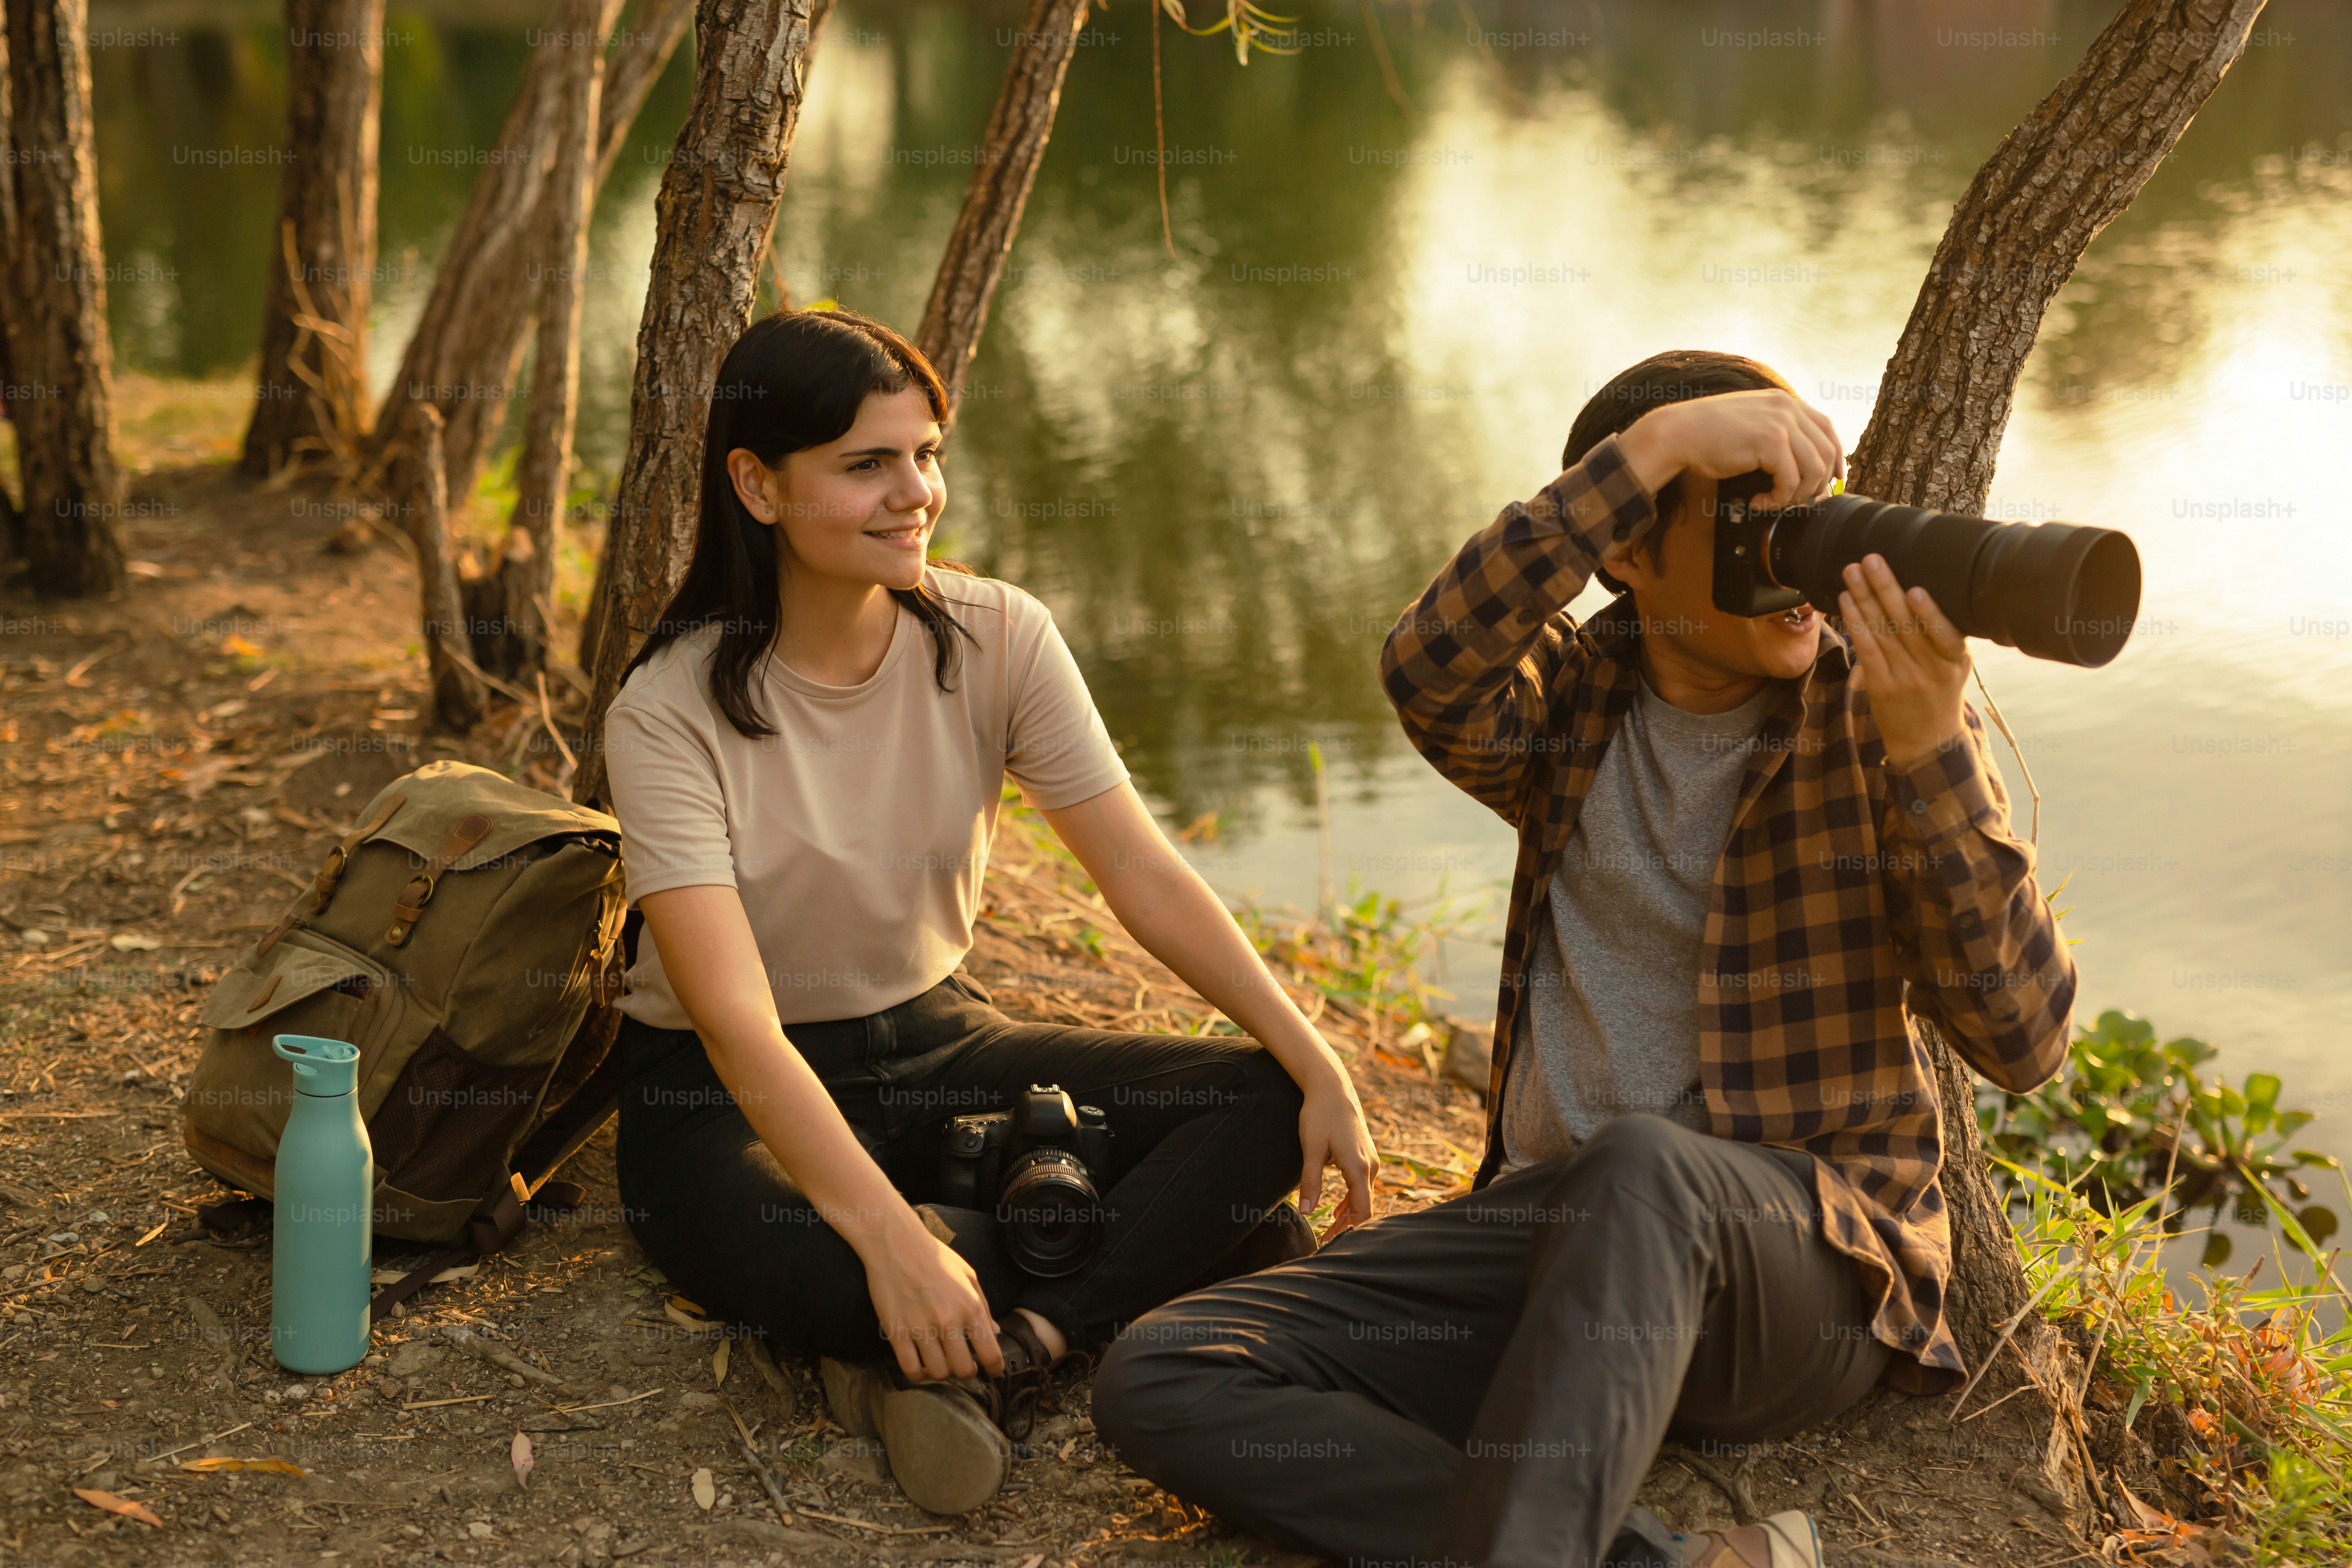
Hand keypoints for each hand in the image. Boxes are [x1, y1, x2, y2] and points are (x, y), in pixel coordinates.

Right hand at [858, 1212, 1003, 1382]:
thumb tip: (995, 1333)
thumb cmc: (935, 1257)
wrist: (896, 1243)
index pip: (991, 1354)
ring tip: (941, 1360)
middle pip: (964, 1370)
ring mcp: (920, 1328)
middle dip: (967, 1372)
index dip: (994, 1369)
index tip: (991, 1371)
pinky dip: (918, 1374)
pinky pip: (910, 1369)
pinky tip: (921, 1363)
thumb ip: (984, 1307)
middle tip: (962, 1364)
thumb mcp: (968, 1275)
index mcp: (971, 1307)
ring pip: (937, 1373)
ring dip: (942, 1372)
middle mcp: (948, 1320)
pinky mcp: (896, 1332)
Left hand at [1296, 1073, 1377, 1241]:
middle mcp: (1370, 1166)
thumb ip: (1310, 1181)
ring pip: (1363, 1196)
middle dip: (1346, 1226)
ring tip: (1329, 1229)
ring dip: (1348, 1214)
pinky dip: (1351, 1200)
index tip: (1329, 1242)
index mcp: (1358, 1168)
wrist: (1332, 1087)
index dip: (1346, 1230)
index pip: (1362, 1211)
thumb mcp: (1311, 1148)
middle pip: (1364, 1207)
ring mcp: (1370, 1159)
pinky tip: (1337, 1209)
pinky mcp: (1365, 1154)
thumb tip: (1307, 1211)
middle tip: (1325, 1241)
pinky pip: (1362, 1185)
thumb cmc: (1319, 1115)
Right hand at [1614, 389, 1844, 510]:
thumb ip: (1776, 433)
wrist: (1679, 433)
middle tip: (1795, 502)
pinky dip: (1777, 499)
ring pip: (1813, 469)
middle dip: (1816, 484)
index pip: (1827, 429)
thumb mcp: (1750, 424)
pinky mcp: (1771, 441)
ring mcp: (1781, 422)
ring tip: (1774, 503)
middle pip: (1826, 452)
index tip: (1831, 482)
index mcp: (1784, 402)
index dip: (1835, 459)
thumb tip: (1799, 464)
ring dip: (1796, 494)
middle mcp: (1787, 408)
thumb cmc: (1707, 435)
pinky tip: (1757, 501)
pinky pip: (1790, 480)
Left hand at [1839, 553, 1968, 772]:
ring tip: (1852, 571)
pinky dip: (1856, 624)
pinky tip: (1846, 602)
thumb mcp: (1954, 666)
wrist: (1927, 740)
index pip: (1944, 634)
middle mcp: (1931, 669)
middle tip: (1871, 559)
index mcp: (1955, 659)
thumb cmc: (1940, 692)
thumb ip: (1943, 635)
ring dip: (1864, 598)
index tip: (1916, 589)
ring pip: (1882, 632)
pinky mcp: (1881, 687)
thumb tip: (1921, 589)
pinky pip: (1867, 650)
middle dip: (1886, 588)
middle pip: (1905, 624)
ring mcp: (1904, 679)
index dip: (1929, 613)